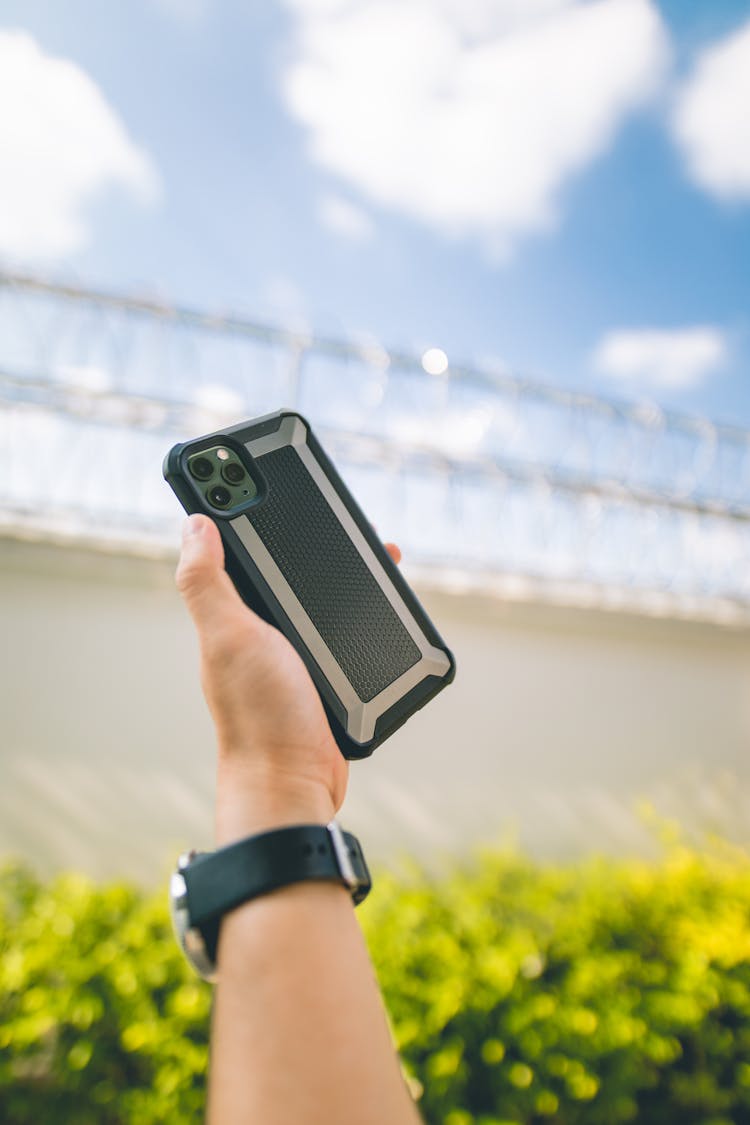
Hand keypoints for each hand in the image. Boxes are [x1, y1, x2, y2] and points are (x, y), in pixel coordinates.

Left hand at [176, 513, 400, 842]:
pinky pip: (343, 628)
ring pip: (320, 596)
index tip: (249, 468)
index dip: (236, 506)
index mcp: (232, 614)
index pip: (232, 547)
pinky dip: (363, 608)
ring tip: (372, 545)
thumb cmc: (259, 714)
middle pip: (283, 566)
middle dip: (303, 530)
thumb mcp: (230, 638)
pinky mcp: (322, 672)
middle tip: (328, 500)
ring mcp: (292, 651)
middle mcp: (258, 629)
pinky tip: (383, 598)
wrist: (296, 781)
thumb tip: (195, 522)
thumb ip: (208, 583)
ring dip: (344, 569)